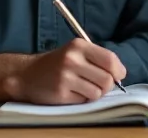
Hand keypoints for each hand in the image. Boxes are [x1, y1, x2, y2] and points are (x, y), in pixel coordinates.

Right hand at [3, 38, 125, 104]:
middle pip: (107, 79)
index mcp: (79, 46)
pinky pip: (84, 101)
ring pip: (97, 92)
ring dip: (94, 93)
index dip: (119, 71)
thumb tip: (120, 74)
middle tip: (98, 85)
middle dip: (107, 86)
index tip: (118, 76)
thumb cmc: (57, 64)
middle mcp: (72, 59)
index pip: (110, 59)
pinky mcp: (60, 93)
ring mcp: (65, 77)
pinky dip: (81, 99)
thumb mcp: (76, 52)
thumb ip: (97, 59)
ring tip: (83, 88)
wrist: (27, 74)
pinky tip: (71, 92)